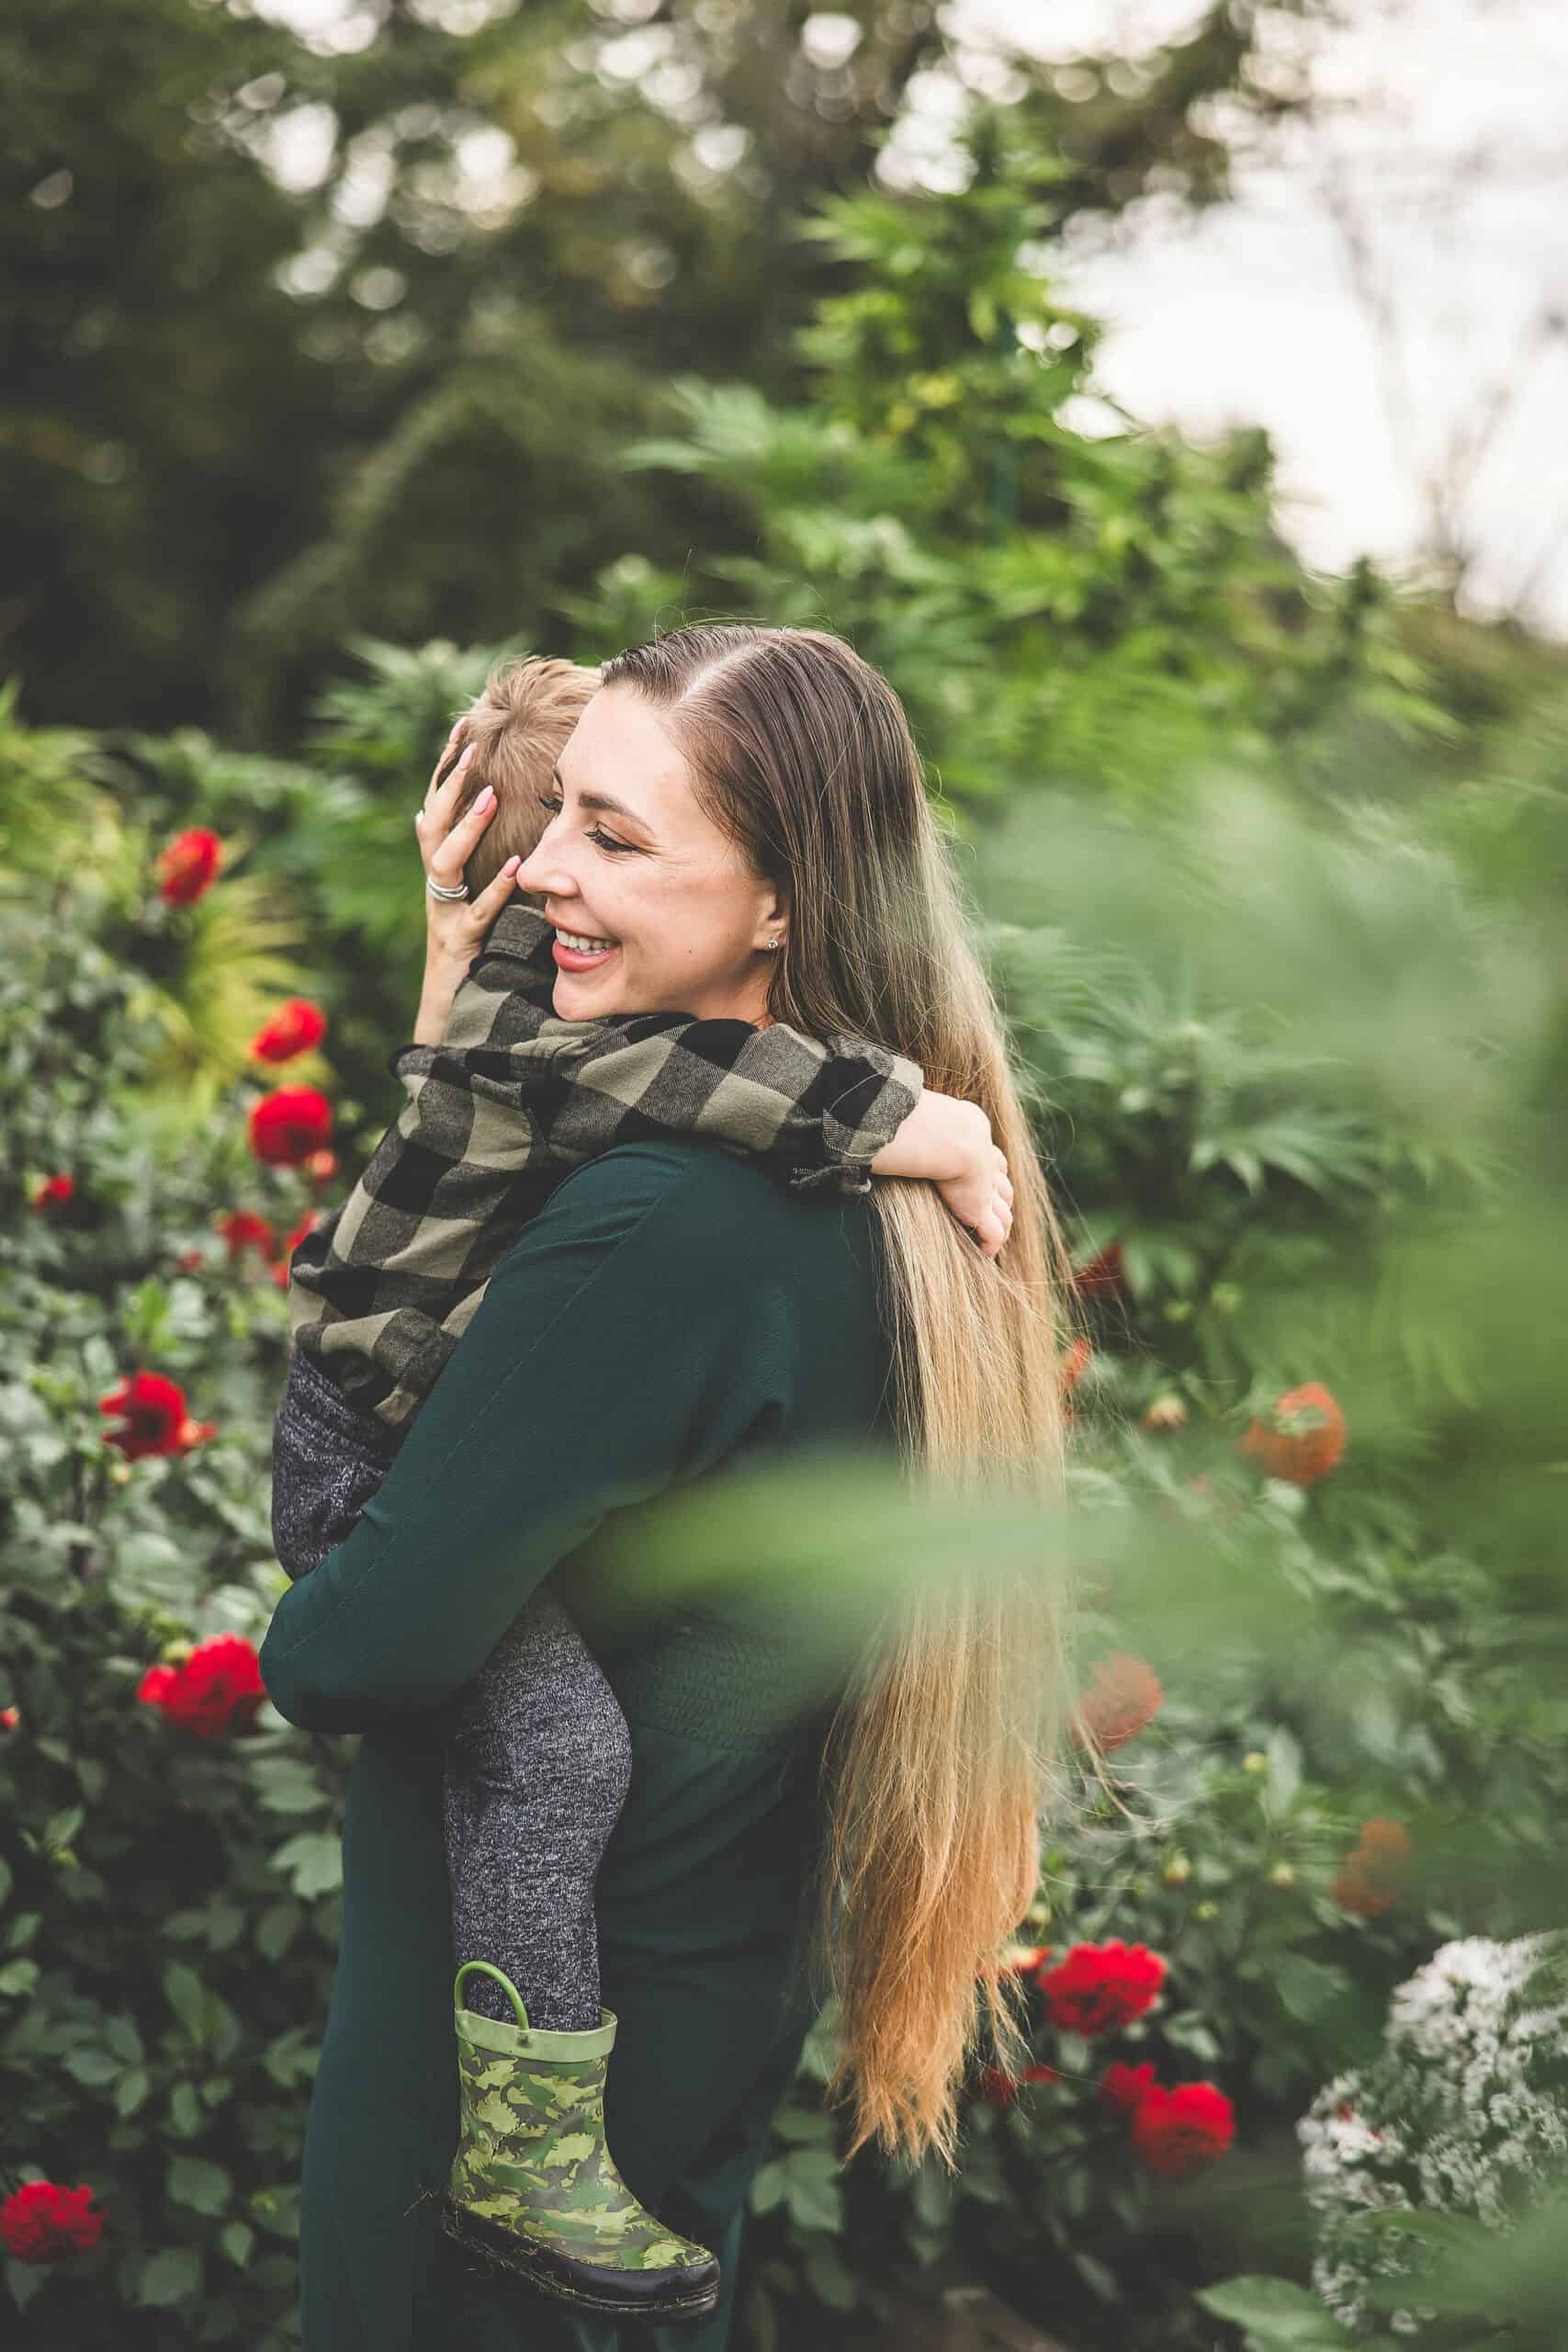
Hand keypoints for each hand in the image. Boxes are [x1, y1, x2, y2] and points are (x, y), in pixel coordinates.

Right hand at [411, 721, 521, 1042]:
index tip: (463, 726)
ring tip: (491, 796)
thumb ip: (460, 858)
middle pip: (432, 823)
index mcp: (439, 870)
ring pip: (445, 863)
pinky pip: (476, 914)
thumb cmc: (467, 949)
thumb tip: (431, 813)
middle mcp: (436, 886)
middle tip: (472, 747)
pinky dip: (494, 891)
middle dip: (451, 784)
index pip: (437, 806)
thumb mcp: (465, 894)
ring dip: (466, 827)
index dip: (446, 768)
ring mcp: (444, 914)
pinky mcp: (461, 944)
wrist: (448, 1009)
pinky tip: (516, 869)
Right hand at [870, 1090, 1014, 1258]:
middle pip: (1003, 1186)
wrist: (947, 1136)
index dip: (991, 1170)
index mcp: (975, 1136)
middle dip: (1000, 1197)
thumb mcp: (923, 1112)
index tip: (986, 1178)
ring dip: (1000, 1224)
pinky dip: (991, 1244)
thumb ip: (905, 1115)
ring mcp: (986, 1190)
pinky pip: (994, 1234)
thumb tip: (875, 1106)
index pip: (992, 1158)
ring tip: (989, 1237)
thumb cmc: (924, 1119)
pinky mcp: (980, 1211)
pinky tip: (984, 1254)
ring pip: (1004, 1212)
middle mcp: (987, 1165)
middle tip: (994, 1209)